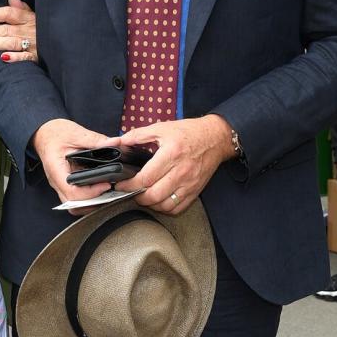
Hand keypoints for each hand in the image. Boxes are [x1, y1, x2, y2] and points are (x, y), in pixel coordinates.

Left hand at [0, 0, 37, 62]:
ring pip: (12, 42)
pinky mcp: (37, 57)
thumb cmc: (43, 30)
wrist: (62, 43)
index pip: (9, 13)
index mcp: (28, 18)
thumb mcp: (35, 16)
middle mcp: (29, 30)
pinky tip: (4, 58)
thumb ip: (22, 8)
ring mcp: (33, 44)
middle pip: (6, 29)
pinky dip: (15, 57)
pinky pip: (25, 57)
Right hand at [31, 117, 115, 210]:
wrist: (44, 134)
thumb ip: (95, 139)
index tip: (106, 184)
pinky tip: (100, 188)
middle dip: (93, 203)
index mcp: (56, 169)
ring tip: (107, 192)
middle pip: (74, 204)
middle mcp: (57, 181)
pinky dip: (89, 197)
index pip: (72, 192)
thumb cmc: (55, 133)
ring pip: (75, 205)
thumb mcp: (75, 133)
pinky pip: (77, 198)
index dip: (91, 192)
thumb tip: (115, 143)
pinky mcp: (66, 184)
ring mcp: (61, 185)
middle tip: (109, 192)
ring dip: (91, 203)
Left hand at [113, 115, 235, 213]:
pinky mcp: (195, 191)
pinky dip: (165, 208)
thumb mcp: (162, 128)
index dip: (129, 185)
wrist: (216, 138)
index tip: (121, 184)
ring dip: (150, 204)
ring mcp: (189, 184)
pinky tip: (159, 200)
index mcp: (171, 154)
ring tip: (144, 196)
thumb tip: (120, 141)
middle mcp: (181, 171)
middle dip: (137, 197)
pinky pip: (177, 208)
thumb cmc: (189, 132)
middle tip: (131, 191)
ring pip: (165, 205)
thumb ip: (139, 134)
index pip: (145, 178)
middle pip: (153, 196)